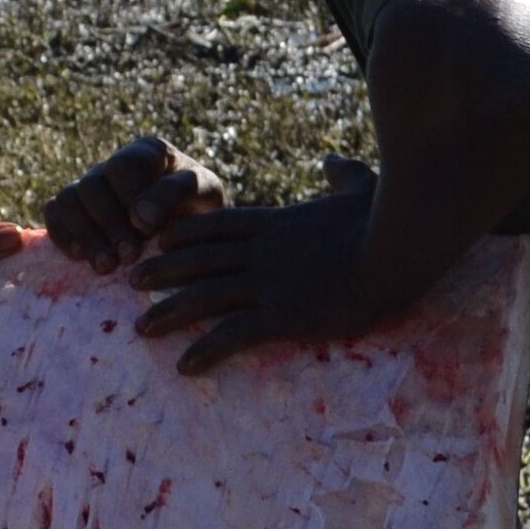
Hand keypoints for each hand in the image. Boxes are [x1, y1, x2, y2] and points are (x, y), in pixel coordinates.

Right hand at [42, 134, 229, 271]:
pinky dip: (62, 234)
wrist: (192, 233)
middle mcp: (113, 165)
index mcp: (147, 152)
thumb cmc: (201, 209)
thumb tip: (139, 218)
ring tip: (105, 266)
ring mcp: (91, 186)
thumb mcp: (205, 194)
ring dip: (85, 234)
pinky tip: (80, 258)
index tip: (148, 230)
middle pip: (92, 185)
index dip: (130, 197)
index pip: (123, 165)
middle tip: (128, 257)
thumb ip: (177, 193)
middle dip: (108, 224)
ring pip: (68, 199)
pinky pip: (53, 212)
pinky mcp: (75, 208)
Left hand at [125, 156, 392, 372]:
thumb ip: (342, 175)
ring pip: (205, 296)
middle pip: (199, 259)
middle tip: (129, 281)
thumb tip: (330, 161)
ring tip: (141, 327)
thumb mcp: (363, 188)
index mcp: (280, 223)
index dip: (185, 233)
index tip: (159, 241)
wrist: (400, 246)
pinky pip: (234, 335)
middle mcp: (264, 251)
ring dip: (169, 313)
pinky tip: (185, 367)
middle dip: (162, 271)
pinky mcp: (283, 314)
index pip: (219, 225)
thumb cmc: (390, 216)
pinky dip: (206, 351)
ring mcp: (269, 282)